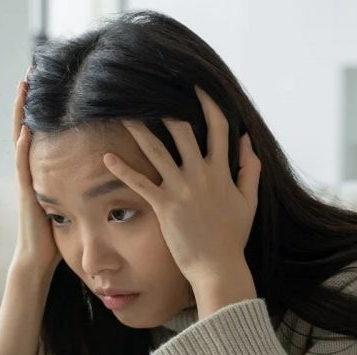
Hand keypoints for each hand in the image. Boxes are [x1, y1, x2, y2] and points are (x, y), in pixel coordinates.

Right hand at [11, 69, 61, 276]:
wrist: (37, 261)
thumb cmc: (56, 236)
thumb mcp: (69, 201)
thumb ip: (76, 184)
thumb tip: (99, 170)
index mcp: (40, 170)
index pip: (38, 131)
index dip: (40, 107)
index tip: (45, 81)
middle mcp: (29, 170)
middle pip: (25, 126)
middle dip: (27, 100)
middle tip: (29, 70)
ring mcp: (25, 181)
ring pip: (20, 140)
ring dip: (21, 115)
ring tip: (24, 88)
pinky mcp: (26, 195)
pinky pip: (23, 167)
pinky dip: (23, 149)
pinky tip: (26, 131)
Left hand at [102, 86, 261, 290]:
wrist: (218, 267)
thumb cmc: (232, 236)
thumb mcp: (248, 200)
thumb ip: (249, 168)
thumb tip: (246, 139)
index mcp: (222, 171)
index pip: (218, 127)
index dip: (208, 103)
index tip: (197, 86)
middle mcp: (201, 174)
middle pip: (183, 130)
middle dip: (166, 108)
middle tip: (149, 91)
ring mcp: (182, 189)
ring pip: (157, 151)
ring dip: (139, 130)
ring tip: (123, 113)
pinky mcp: (164, 206)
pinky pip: (140, 183)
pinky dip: (122, 169)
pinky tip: (107, 157)